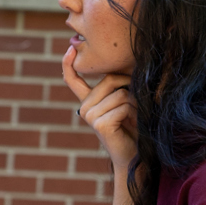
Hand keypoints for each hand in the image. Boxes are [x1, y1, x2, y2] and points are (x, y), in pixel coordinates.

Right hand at [61, 47, 136, 174]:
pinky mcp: (99, 124)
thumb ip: (119, 86)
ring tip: (135, 117)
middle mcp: (84, 107)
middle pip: (109, 79)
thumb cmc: (134, 127)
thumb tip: (124, 66)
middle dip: (130, 87)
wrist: (134, 156)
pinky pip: (123, 105)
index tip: (70, 48)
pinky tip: (132, 124)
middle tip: (136, 105)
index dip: (68, 64)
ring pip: (120, 93)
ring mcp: (89, 116)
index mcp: (88, 101)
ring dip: (135, 103)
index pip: (73, 80)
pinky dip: (134, 113)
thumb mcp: (125, 102)